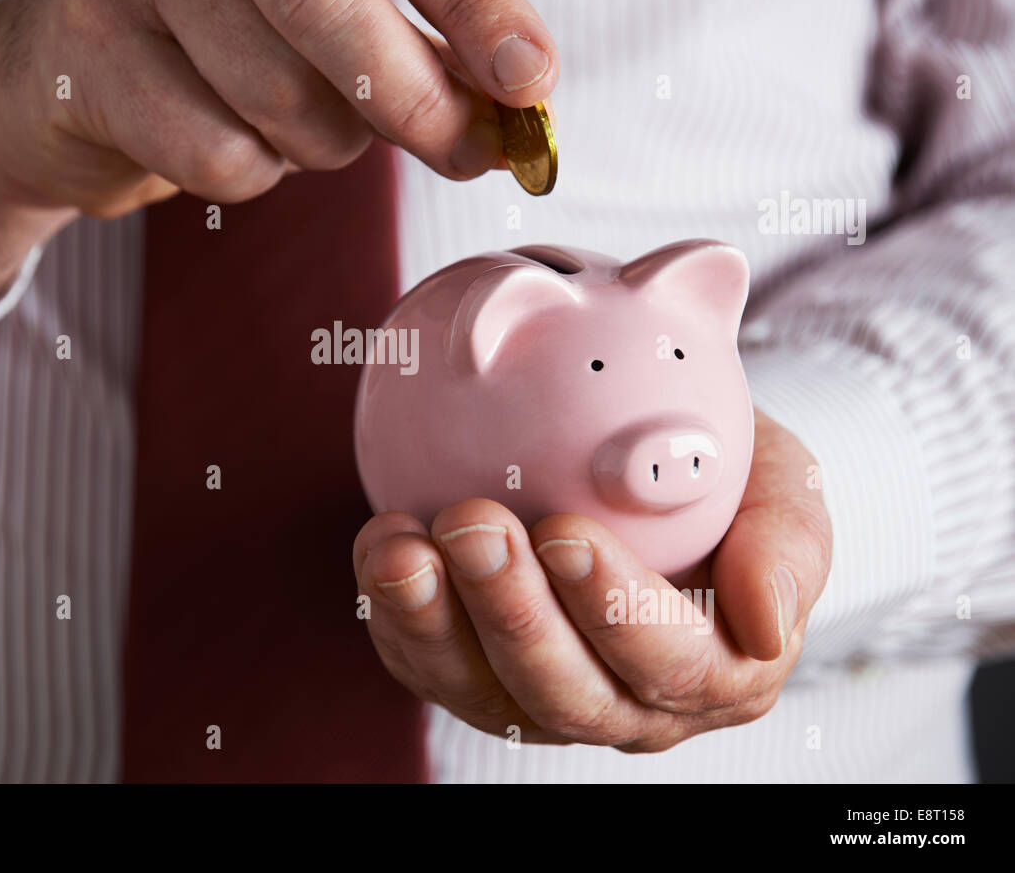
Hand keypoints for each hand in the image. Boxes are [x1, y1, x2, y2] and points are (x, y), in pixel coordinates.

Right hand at [0, 0, 557, 325]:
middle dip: (412, 98)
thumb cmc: (236, 41)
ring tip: (309, 129)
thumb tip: (516, 104)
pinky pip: (217, 151)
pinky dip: (255, 174)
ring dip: (323, 144)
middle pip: (328, 7)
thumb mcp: (342, 22)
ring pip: (278, 96)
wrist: (77, 72)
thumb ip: (426, 47)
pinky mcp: (90, 51)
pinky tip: (237, 143)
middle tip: (464, 153)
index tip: (529, 79)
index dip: (473, 3)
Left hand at [353, 408, 832, 750]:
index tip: (566, 534)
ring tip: (405, 548)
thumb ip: (789, 546)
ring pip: (485, 692)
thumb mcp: (785, 487)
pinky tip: (384, 546)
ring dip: (436, 622)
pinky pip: (426, 665)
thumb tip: (767, 622)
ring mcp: (546, 698)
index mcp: (720, 673)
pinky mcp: (475, 676)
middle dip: (515, 615)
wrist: (652, 468)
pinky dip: (394, 611)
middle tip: (477, 527)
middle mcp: (631, 705)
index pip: (671, 664)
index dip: (615, 610)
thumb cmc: (728, 479)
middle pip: (568, 693)